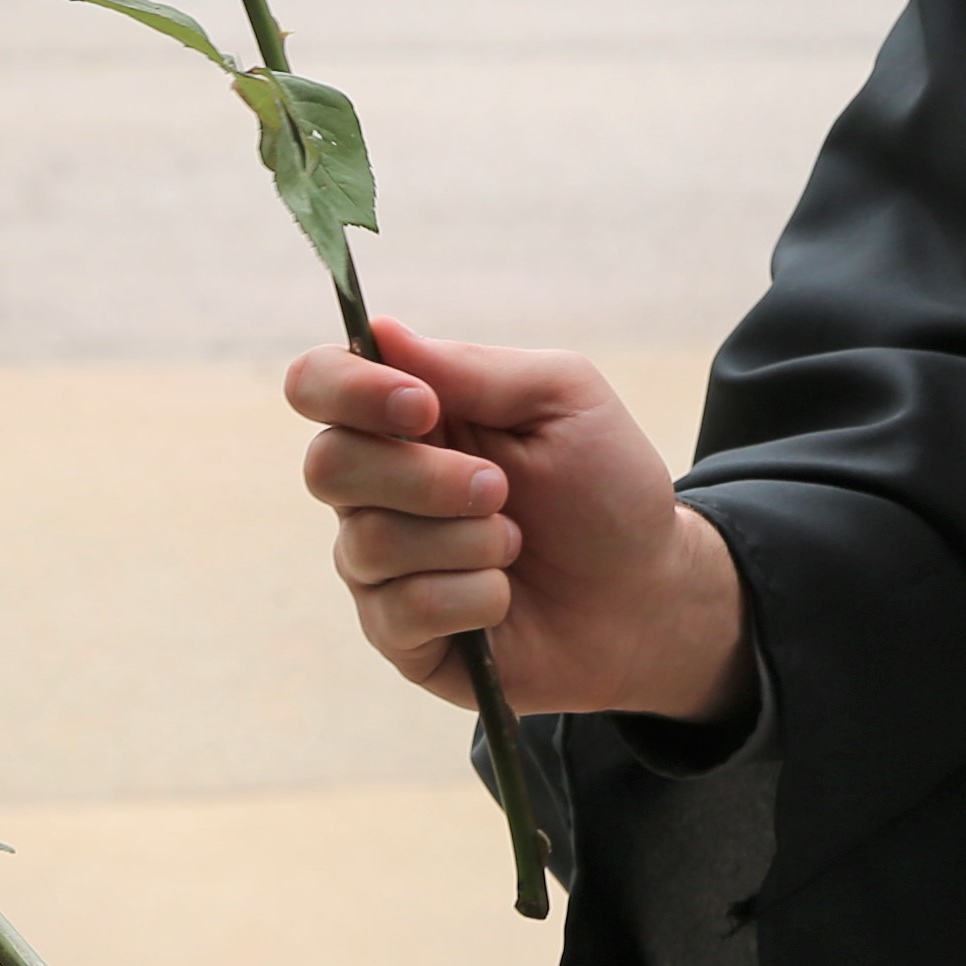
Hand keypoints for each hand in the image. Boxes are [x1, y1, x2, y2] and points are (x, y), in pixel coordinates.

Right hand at [289, 323, 750, 725]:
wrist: (646, 594)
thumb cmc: (604, 487)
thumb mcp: (564, 400)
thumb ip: (476, 369)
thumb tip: (379, 332)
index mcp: (407, 417)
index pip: (318, 382)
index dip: (351, 391)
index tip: (424, 408)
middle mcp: (376, 487)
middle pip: (328, 465)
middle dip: (425, 478)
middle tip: (500, 488)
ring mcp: (379, 564)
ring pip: (369, 542)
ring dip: (467, 541)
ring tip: (516, 543)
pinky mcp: (397, 633)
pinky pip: (402, 610)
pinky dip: (474, 597)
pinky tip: (505, 597)